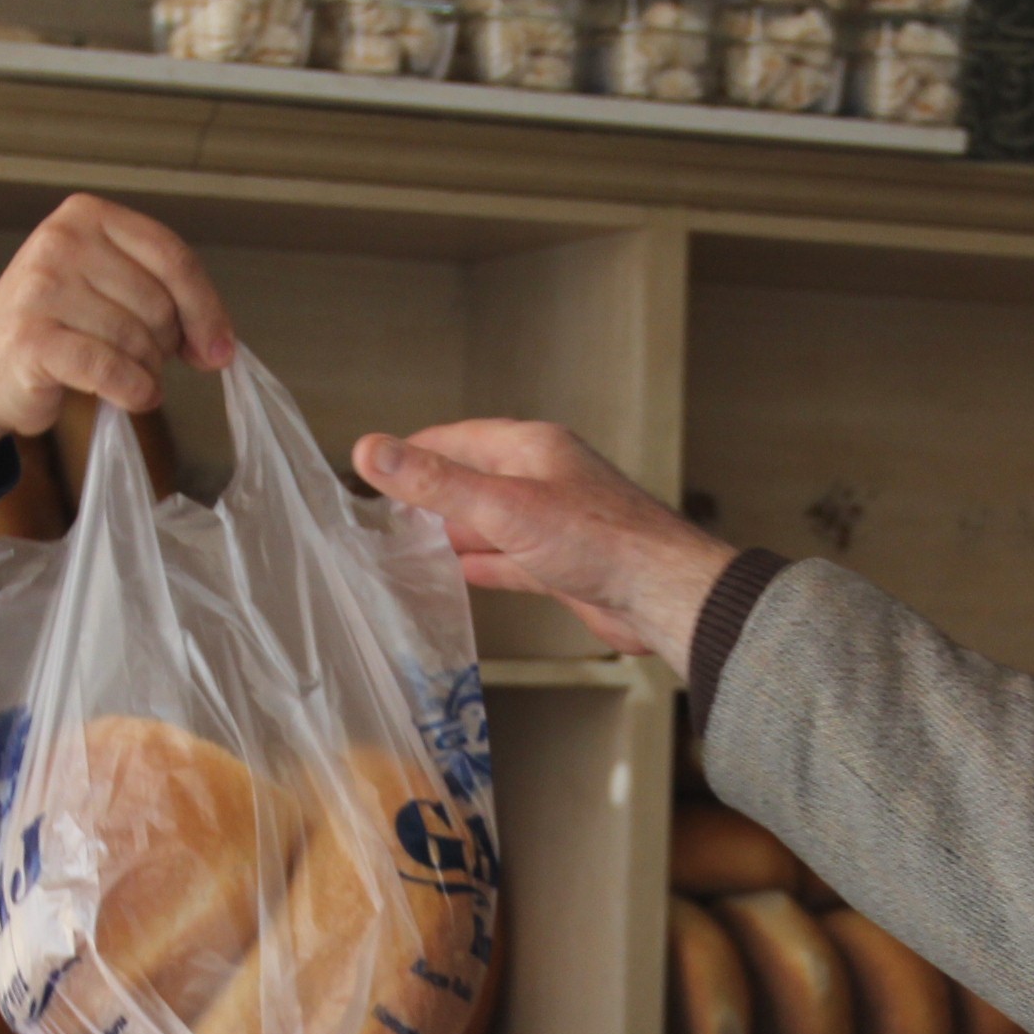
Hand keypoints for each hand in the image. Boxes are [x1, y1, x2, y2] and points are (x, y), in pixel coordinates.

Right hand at [0, 195, 234, 473]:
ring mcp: (41, 288)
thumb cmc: (60, 327)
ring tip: (122, 376)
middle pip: (158, 303)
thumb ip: (165, 297)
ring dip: (146, 373)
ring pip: (137, 340)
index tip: (219, 350)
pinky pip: (111, 370)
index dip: (206, 308)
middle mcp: (61, 241)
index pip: (172, 256)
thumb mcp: (111, 288)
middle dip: (164, 346)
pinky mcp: (31, 338)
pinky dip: (132, 391)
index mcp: (87, 215)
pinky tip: (129, 395)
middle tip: (141, 360)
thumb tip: (218, 345)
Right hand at [352, 422, 735, 668]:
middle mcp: (543, 480)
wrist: (661, 595)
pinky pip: (512, 559)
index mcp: (531, 449)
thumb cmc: (598, 541)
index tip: (376, 467)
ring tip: (410, 546)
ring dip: (455, 533)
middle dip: (431, 496)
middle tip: (385, 513)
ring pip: (491, 522)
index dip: (414, 452)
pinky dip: (484, 565)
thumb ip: (435, 483)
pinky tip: (461, 573)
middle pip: (474, 480)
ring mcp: (555, 524)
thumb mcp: (502, 506)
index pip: (458, 439)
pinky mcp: (564, 565)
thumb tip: (371, 451)